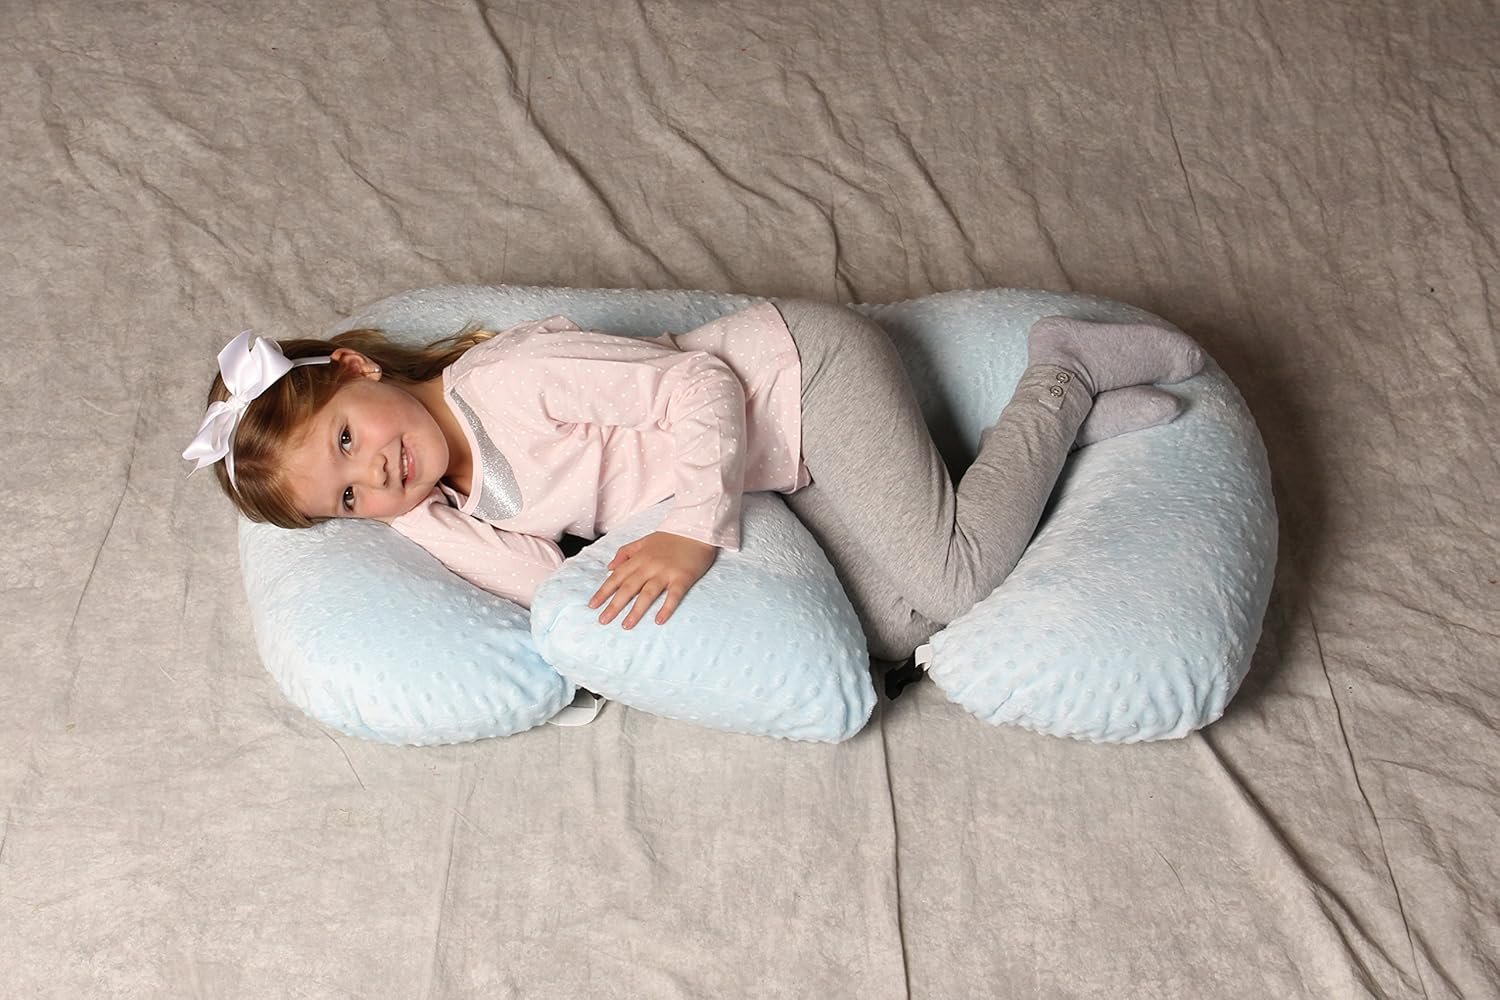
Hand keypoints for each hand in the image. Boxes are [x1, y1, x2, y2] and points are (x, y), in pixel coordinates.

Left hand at [588, 531, 717, 628]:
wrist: (697, 528)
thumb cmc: (671, 537)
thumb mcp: (644, 540)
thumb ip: (626, 552)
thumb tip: (610, 567)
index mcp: (639, 557)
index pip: (617, 576)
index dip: (604, 591)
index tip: (593, 605)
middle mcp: (650, 565)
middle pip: (629, 587)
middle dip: (614, 605)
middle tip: (603, 620)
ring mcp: (666, 572)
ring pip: (648, 593)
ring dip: (636, 611)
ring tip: (626, 626)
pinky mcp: (683, 578)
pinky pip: (674, 595)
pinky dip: (667, 608)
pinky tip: (659, 620)